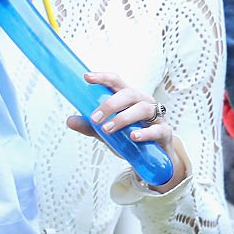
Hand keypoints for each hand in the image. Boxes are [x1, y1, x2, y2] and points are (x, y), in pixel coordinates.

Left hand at [66, 71, 185, 188]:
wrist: (154, 156)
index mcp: (129, 98)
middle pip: (128, 93)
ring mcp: (155, 116)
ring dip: (123, 118)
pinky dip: (145, 132)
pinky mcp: (164, 132)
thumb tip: (69, 120)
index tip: (87, 77)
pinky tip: (133, 136)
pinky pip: (157, 129)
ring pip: (142, 109)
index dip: (102, 77)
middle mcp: (143, 102)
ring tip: (108, 129)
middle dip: (110, 104)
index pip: (116, 82)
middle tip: (95, 118)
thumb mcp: (108, 132)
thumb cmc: (131, 136)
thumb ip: (90, 127)